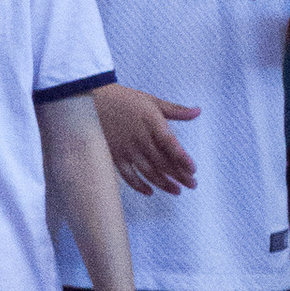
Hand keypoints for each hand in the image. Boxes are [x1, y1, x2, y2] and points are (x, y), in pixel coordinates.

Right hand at [94, 81, 200, 195]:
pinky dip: (138, 185)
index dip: (182, 158)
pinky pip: (128, 175)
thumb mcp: (151, 101)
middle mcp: (139, 137)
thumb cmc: (124, 99)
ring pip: (148, 171)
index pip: (170, 144)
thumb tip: (198, 112)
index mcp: (151, 122)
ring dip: (163, 183)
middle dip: (179, 175)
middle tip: (192, 184)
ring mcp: (126, 148)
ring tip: (177, 191)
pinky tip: (150, 191)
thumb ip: (176, 110)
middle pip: (162, 161)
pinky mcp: (114, 155)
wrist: (91, 99)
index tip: (193, 169)